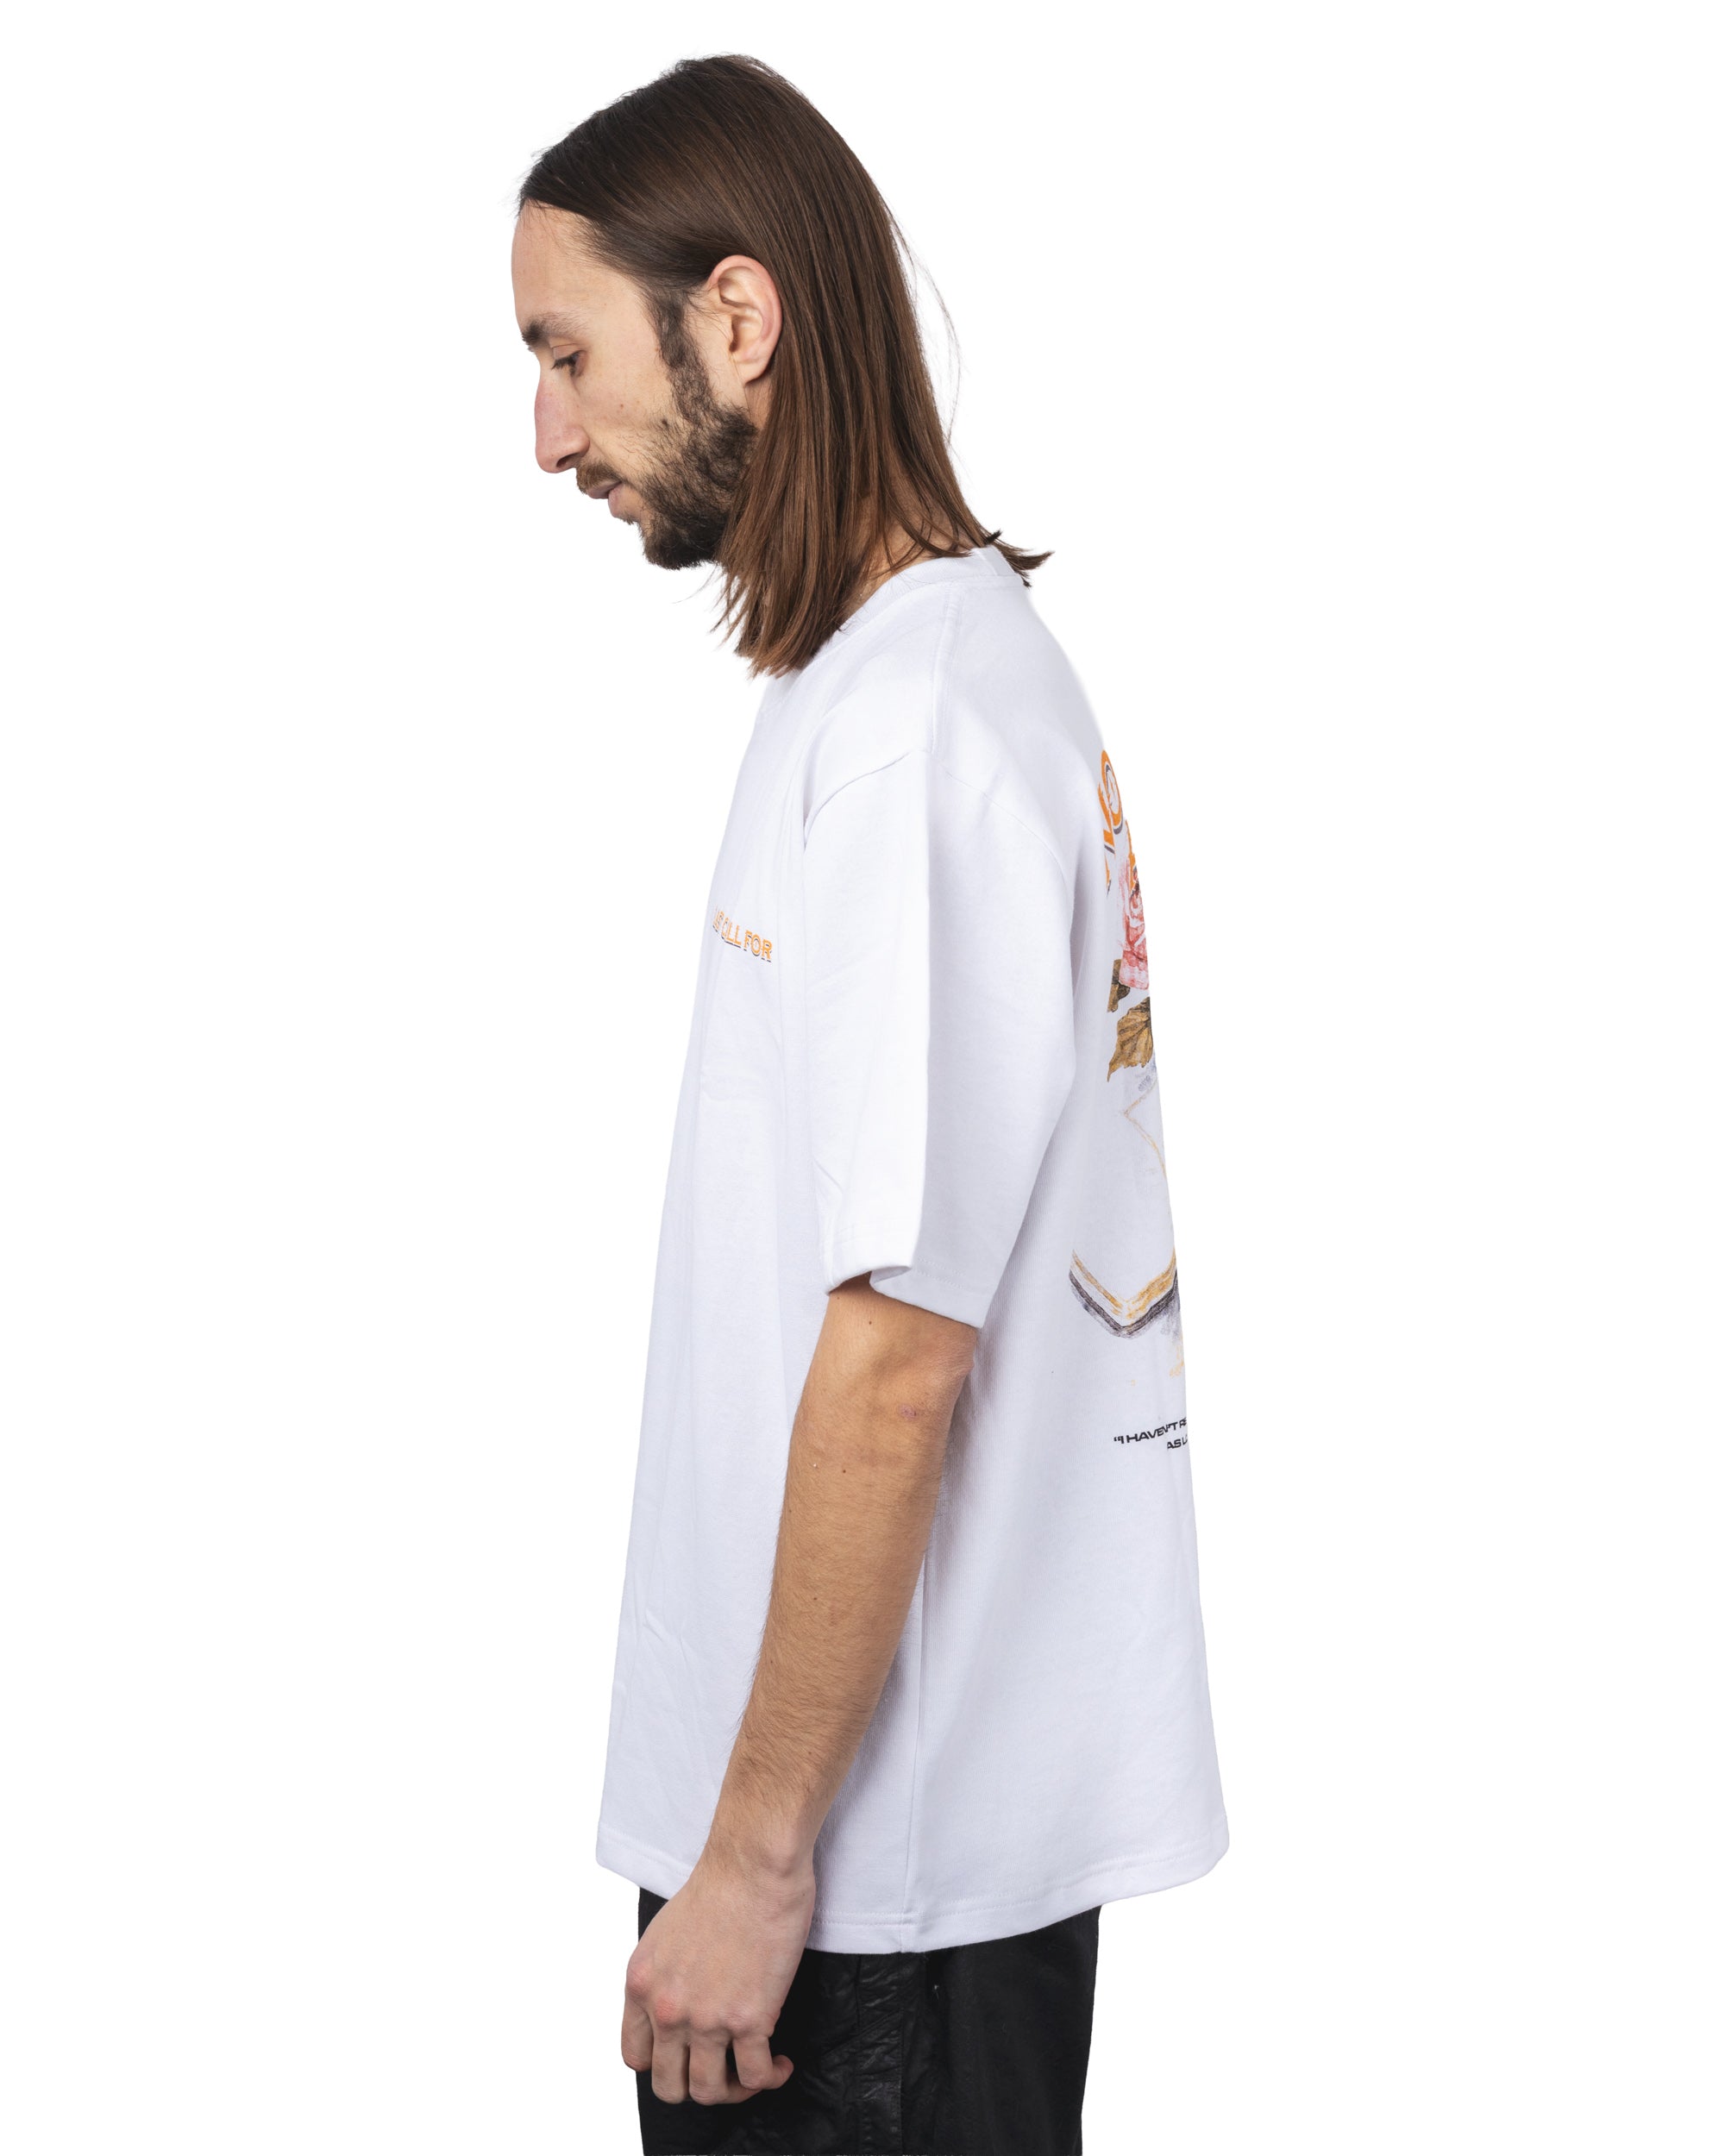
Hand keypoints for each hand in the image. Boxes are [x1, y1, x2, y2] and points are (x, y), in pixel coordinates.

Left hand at [622, 1844, 815, 2104]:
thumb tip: (684, 2005)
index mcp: (640, 1984)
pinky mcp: (749, 2018)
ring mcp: (706, 2018)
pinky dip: (770, 2078)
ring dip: (734, 2090)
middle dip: (697, 2083)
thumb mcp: (665, 1933)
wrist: (753, 1864)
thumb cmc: (720, 1884)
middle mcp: (667, 2009)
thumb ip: (665, 1977)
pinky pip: (756, 2076)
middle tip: (722, 2068)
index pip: (635, 2056)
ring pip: (710, 2092)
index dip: (663, 2064)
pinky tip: (780, 2064)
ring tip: (754, 2070)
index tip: (687, 2056)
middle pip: (669, 2086)